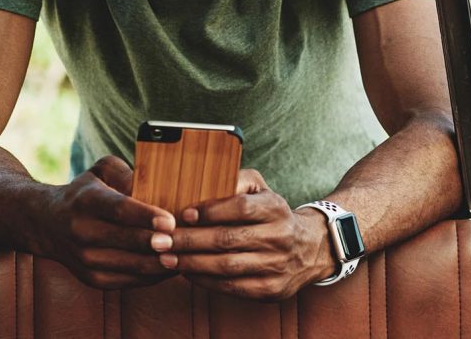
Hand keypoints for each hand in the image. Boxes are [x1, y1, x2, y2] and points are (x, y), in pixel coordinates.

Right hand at [38, 156, 177, 288]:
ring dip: (160, 263)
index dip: (145, 216)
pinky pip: (129, 281)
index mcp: (86, 200)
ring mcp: (85, 259)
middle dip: (158, 243)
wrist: (47, 224)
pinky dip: (152, 276)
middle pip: (127, 240)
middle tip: (183, 241)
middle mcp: (81, 231)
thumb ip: (126, 173)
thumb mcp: (100, 172)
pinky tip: (170, 267)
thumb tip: (153, 186)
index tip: (170, 221)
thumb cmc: (85, 194)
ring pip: (131, 265)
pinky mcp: (92, 279)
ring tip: (183, 256)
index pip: (118, 209)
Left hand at [159, 169, 335, 300]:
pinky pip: (231, 287)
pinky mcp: (270, 289)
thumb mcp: (261, 190)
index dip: (210, 211)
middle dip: (189, 241)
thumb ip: (237, 180)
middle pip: (227, 239)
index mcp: (275, 208)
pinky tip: (186, 273)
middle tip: (161, 240)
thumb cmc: (271, 214)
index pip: (240, 208)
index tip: (183, 214)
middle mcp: (279, 237)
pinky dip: (205, 281)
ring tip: (167, 258)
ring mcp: (276, 266)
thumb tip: (206, 181)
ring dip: (191, 263)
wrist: (309, 249)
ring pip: (227, 266)